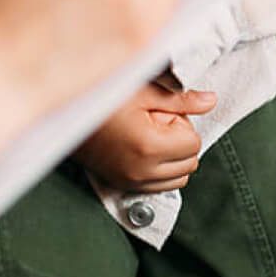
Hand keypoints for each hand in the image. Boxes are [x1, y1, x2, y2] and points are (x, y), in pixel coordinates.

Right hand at [74, 80, 217, 191]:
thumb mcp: (144, 90)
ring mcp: (132, 183)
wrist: (64, 115)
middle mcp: (142, 171)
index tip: (160, 110)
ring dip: (172, 156)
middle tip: (154, 119)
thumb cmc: (102, 96)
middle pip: (190, 163)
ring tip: (148, 132)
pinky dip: (160, 168)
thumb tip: (211, 101)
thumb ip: (182, 99)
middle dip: (180, 139)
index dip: (182, 121)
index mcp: (150, 146)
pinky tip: (141, 146)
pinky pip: (160, 186)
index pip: (194, 142)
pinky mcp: (123, 186)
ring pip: (178, 179)